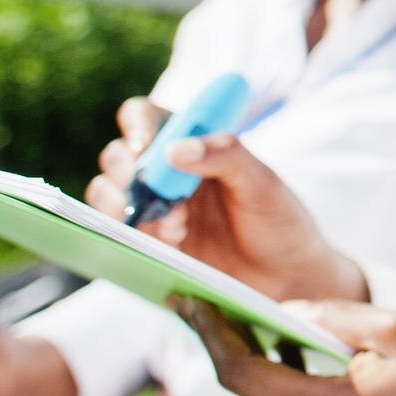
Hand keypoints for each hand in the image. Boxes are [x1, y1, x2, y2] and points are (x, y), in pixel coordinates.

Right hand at [88, 107, 362, 302]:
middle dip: (129, 172)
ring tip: (177, 225)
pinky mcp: (152, 242)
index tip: (146, 146)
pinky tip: (173, 241)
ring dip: (133, 205)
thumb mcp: (263, 183)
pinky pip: (121, 231)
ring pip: (109, 193)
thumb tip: (176, 149)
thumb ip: (227, 156)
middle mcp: (168, 172)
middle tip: (161, 194)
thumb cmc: (280, 220)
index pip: (147, 117)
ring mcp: (156, 208)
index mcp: (195, 144)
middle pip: (118, 156)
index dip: (137, 124)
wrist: (286, 278)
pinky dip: (138, 233)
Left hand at [175, 296, 395, 395]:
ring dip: (258, 368)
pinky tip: (288, 359)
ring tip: (248, 325)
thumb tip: (282, 311)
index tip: (192, 303)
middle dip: (232, 346)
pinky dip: (280, 391)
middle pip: (247, 392)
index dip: (213, 334)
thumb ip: (334, 315)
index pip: (243, 374)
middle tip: (214, 305)